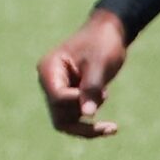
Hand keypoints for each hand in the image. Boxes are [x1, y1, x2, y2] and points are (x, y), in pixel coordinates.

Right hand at [37, 10, 130, 137]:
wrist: (109, 33)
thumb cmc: (104, 42)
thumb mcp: (100, 63)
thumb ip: (92, 88)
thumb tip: (87, 115)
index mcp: (49, 68)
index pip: (58, 97)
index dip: (79, 100)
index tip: (102, 92)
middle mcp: (49, 82)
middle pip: (59, 116)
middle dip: (83, 120)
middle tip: (108, 117)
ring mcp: (58, 91)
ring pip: (66, 122)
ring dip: (88, 121)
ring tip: (107, 103)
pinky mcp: (69, 97)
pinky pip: (74, 119)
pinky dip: (90, 124)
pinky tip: (110, 126)